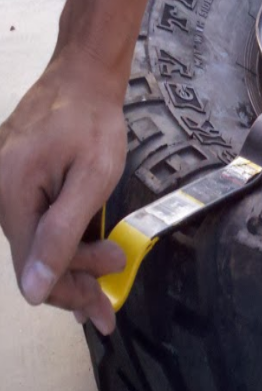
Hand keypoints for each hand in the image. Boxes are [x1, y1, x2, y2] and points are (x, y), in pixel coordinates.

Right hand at [0, 47, 127, 333]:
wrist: (83, 76)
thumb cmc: (93, 122)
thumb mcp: (92, 178)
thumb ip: (63, 233)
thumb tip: (34, 291)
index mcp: (12, 197)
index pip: (34, 268)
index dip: (69, 295)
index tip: (104, 314)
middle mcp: (0, 195)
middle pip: (36, 258)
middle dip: (80, 273)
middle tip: (120, 262)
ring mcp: (7, 186)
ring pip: (39, 241)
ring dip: (76, 256)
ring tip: (113, 254)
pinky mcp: (19, 179)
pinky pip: (40, 220)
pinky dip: (66, 236)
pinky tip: (88, 245)